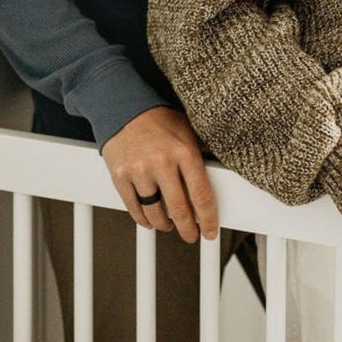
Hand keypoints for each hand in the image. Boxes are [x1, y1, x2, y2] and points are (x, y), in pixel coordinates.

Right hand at [100, 107, 216, 241]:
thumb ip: (203, 155)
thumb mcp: (188, 132)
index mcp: (184, 152)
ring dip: (164, 225)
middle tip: (191, 235)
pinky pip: (133, 207)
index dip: (208, 220)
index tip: (210, 232)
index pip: (202, 196)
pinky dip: (143, 218)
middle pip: (179, 210)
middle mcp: (162, 162)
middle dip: (188, 229)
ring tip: (168, 225)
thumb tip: (222, 176)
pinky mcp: (120, 175)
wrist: (124, 106)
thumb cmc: (159, 120)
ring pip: (155, 212)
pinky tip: (149, 219)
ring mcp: (139, 170)